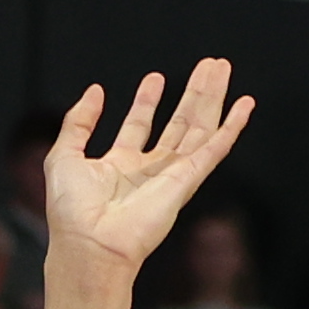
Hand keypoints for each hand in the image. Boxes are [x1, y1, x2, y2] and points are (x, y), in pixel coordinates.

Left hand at [36, 63, 259, 285]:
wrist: (90, 243)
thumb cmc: (72, 213)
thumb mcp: (64, 155)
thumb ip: (78, 122)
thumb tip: (94, 92)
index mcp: (120, 166)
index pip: (139, 126)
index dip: (147, 101)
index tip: (155, 78)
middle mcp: (149, 170)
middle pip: (178, 123)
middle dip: (193, 93)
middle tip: (207, 65)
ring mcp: (171, 176)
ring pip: (200, 129)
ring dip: (213, 98)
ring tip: (222, 68)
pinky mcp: (187, 181)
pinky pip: (215, 150)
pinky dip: (232, 127)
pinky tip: (244, 106)